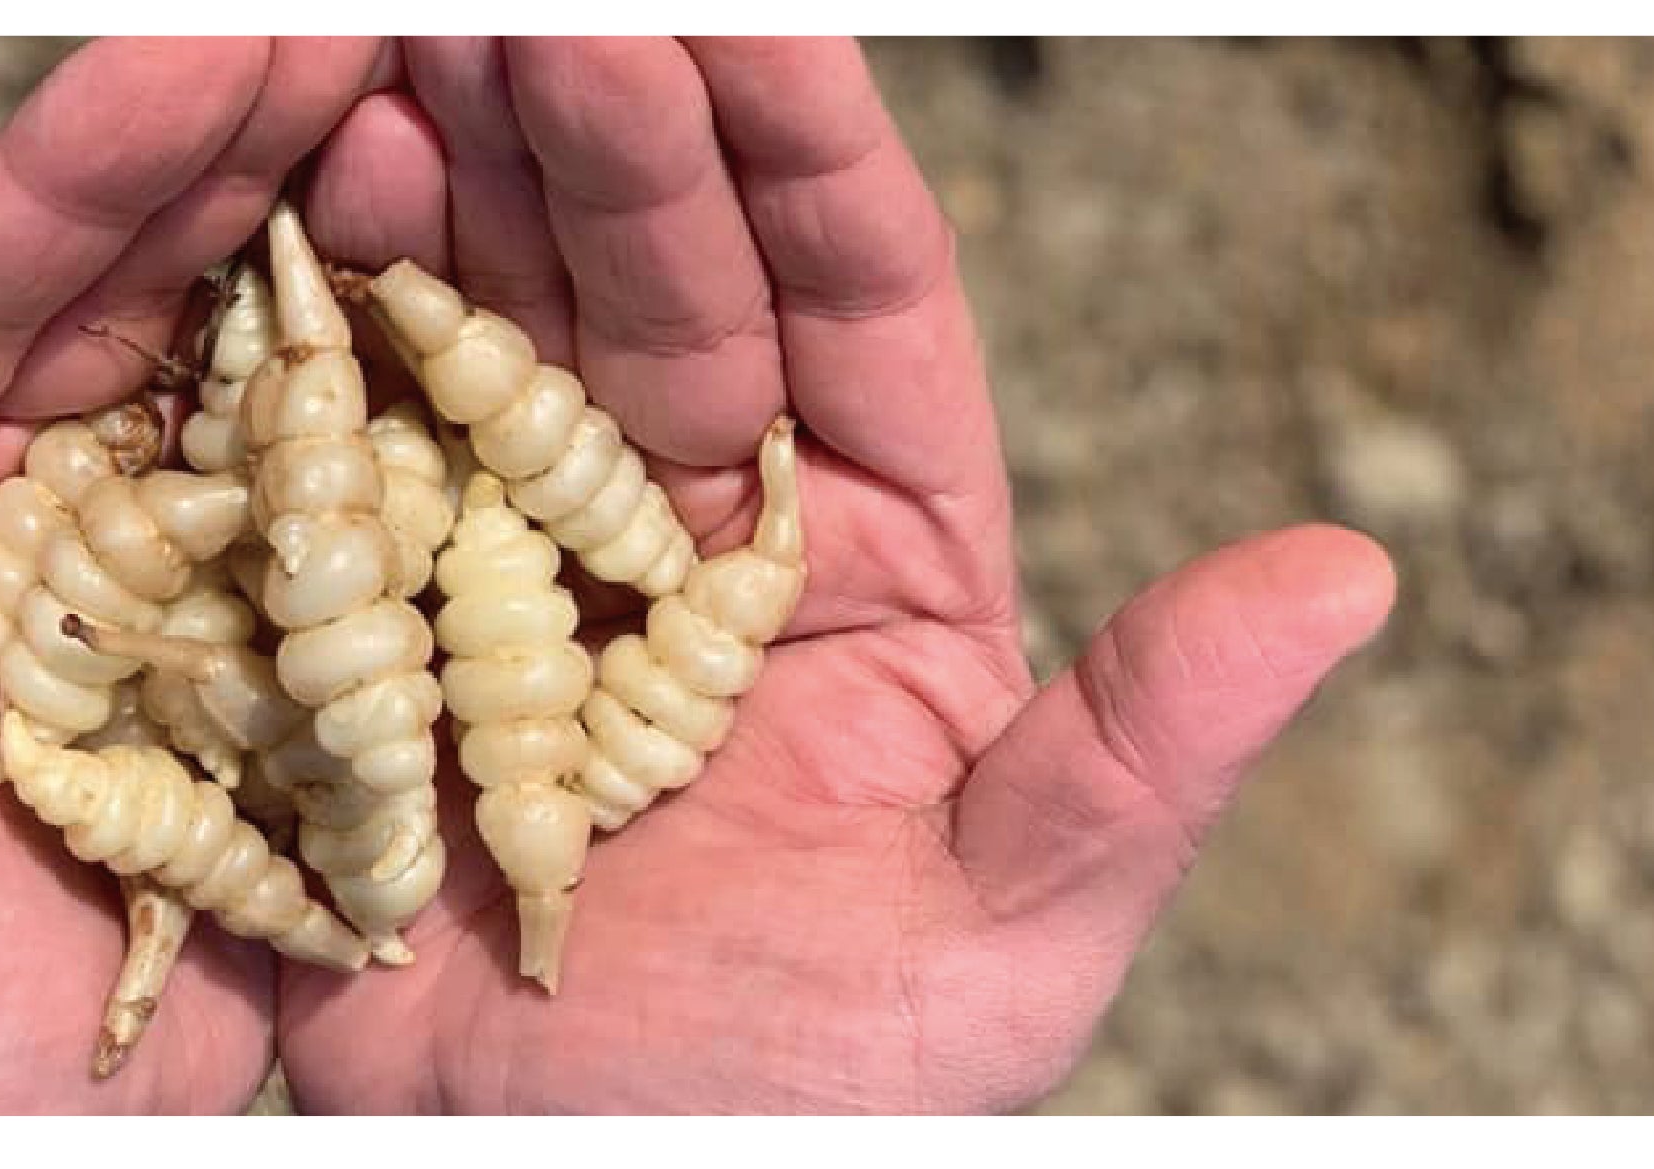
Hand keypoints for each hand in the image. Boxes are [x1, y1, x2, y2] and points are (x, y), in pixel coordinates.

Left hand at [0, 38, 401, 1113]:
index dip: (75, 163)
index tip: (204, 42)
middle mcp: (6, 480)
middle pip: (125, 284)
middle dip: (243, 144)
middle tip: (368, 20)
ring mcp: (155, 551)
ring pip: (248, 365)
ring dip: (354, 236)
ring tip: (467, 109)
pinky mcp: (273, 639)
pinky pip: (350, 512)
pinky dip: (430, 416)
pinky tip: (524, 317)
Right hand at [274, 37, 1395, 1112]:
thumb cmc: (790, 1103)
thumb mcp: (996, 944)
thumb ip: (1142, 754)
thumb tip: (1349, 574)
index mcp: (869, 557)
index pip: (854, 304)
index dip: (801, 152)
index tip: (735, 16)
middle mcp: (695, 524)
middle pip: (665, 278)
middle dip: (604, 125)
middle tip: (531, 2)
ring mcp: (524, 553)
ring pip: (504, 323)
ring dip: (461, 177)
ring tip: (408, 49)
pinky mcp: (378, 610)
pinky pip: (354, 448)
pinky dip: (324, 326)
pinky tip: (303, 198)